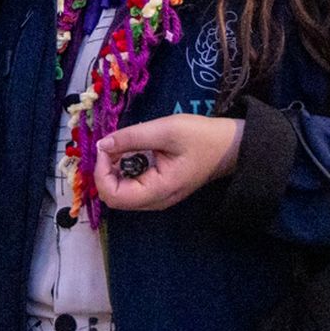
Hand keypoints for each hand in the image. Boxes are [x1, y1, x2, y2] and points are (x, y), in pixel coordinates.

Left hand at [93, 115, 243, 211]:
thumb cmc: (201, 137)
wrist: (229, 146)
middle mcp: (155, 200)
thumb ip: (132, 137)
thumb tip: (102, 144)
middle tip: (112, 145)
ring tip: (121, 146)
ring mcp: (156, 196)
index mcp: (158, 190)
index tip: (106, 147)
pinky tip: (130, 151)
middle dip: (104, 170)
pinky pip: (131, 186)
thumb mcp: (166, 130)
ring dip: (112, 169)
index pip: (113, 196)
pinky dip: (123, 169)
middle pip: (114, 197)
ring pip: (120, 192)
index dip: (101, 173)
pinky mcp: (157, 189)